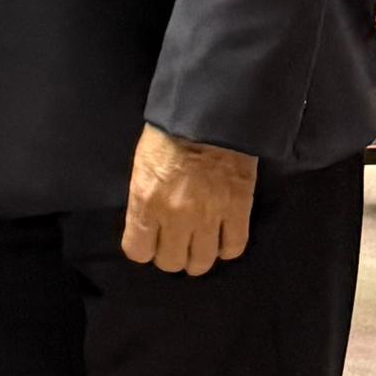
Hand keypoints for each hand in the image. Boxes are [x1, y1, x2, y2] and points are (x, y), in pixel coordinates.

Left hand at [121, 122, 257, 275]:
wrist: (210, 114)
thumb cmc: (170, 134)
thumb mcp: (142, 166)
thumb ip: (143, 200)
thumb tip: (147, 224)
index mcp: (145, 202)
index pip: (138, 251)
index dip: (145, 249)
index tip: (151, 242)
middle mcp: (174, 215)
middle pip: (171, 262)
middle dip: (172, 256)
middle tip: (178, 243)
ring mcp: (208, 215)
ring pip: (202, 262)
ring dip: (199, 258)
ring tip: (200, 247)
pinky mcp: (237, 210)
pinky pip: (233, 247)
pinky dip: (228, 248)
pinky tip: (223, 239)